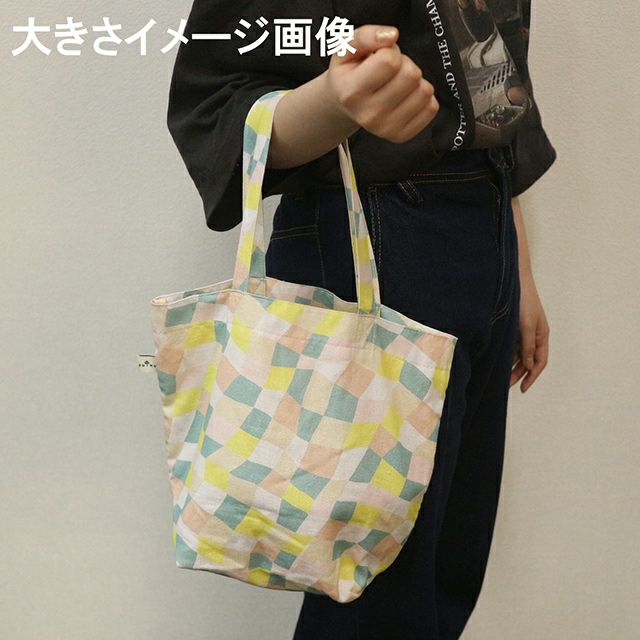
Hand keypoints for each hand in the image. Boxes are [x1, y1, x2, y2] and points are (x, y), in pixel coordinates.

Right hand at [324, 24, 439, 143]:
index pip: (390, 61)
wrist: (343, 104)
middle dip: (404, 65)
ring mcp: (386, 129)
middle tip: (390, 71)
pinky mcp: (401, 136)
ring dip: (415, 81)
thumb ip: (367, 35)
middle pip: (411, 75)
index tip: (380, 58)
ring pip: (425, 90)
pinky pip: (431, 108)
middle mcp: (369, 115)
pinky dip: (422, 98)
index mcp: (352, 93)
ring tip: (397, 84)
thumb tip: (392, 36)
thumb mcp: (347, 48)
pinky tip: (405, 98)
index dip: (390, 51)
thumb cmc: (349, 72)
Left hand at [511, 270, 549, 391]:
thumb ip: (527, 346)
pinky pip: (511, 345)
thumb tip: (527, 365)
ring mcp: (523, 331)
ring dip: (511, 365)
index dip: (532, 376)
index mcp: (542, 335)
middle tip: (506, 385)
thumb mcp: (526, 325)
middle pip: (528, 360)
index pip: (540, 362)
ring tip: (500, 376)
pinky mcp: (513, 327)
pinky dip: (506, 354)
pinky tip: (497, 361)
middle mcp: (534, 335)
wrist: (514, 281)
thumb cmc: (524, 301)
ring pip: (519, 354)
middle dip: (519, 374)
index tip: (522, 388)